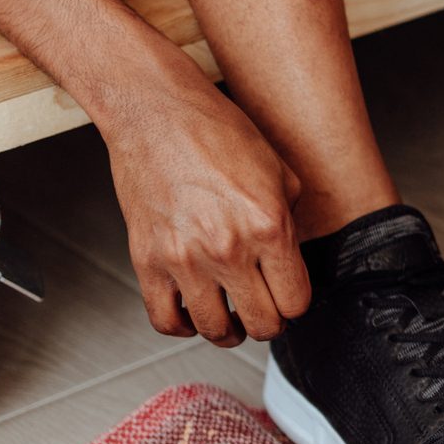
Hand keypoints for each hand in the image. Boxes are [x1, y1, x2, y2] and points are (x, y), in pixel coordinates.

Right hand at [105, 80, 309, 345]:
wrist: (156, 113)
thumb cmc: (217, 133)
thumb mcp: (280, 173)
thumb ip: (290, 223)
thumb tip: (291, 262)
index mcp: (268, 226)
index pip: (296, 301)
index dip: (296, 304)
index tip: (289, 298)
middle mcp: (228, 248)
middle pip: (262, 324)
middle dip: (269, 323)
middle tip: (264, 311)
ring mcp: (184, 258)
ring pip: (214, 330)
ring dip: (228, 330)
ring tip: (231, 317)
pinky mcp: (146, 260)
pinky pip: (165, 319)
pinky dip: (182, 326)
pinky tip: (193, 312)